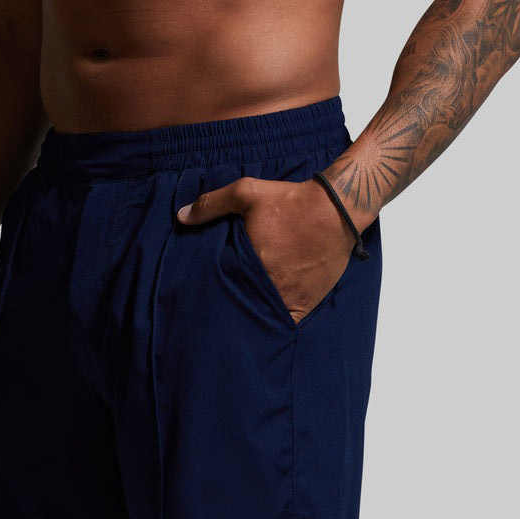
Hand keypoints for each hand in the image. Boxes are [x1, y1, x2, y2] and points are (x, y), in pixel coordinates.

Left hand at [177, 177, 355, 323]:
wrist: (338, 208)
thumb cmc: (291, 200)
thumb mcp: (247, 192)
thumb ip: (213, 204)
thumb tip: (181, 217)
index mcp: (251, 264)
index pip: (223, 290)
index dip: (213, 296)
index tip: (203, 300)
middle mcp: (270, 285)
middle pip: (243, 307)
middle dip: (231, 309)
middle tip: (217, 317)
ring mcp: (290, 297)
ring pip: (264, 318)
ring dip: (253, 318)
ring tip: (239, 324)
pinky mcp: (308, 302)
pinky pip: (288, 322)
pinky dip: (277, 324)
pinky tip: (265, 325)